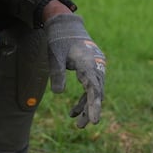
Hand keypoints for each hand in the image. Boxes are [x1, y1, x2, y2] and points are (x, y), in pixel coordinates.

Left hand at [45, 13, 105, 127]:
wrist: (68, 26)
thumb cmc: (60, 40)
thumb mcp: (55, 55)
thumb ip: (57, 73)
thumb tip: (58, 93)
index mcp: (88, 62)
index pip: (94, 88)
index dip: (94, 105)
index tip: (94, 120)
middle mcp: (96, 66)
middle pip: (97, 92)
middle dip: (90, 109)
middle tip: (81, 126)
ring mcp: (96, 68)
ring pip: (95, 91)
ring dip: (87, 107)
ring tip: (77, 123)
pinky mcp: (92, 70)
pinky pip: (91, 87)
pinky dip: (84, 99)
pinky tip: (73, 112)